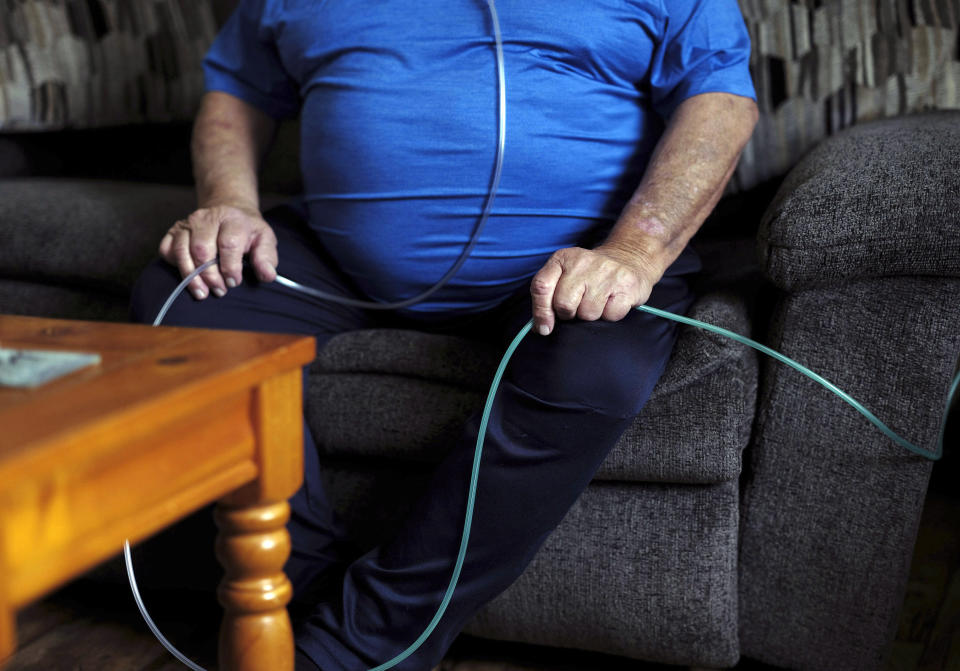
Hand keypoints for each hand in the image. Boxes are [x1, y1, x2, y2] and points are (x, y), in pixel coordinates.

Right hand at [158, 204, 277, 299]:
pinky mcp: (174, 231)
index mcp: (232, 218)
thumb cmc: (247, 231)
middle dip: (210, 275)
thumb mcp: (264, 240)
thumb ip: (266, 258)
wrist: (228, 212)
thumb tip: (267, 276)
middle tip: (220, 290)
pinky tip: (189, 278)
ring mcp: (187, 224)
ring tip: (203, 292)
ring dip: (191, 276)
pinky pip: (167, 250)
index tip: (234, 282)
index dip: (230, 267)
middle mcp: (206, 218)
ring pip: (181, 251)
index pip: (228, 244)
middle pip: (202, 250)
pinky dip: (175, 266)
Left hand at [529, 245, 657, 335]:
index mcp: (563, 258)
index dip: (541, 312)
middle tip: (578, 306)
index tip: (545, 328)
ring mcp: (606, 272)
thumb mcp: (565, 274)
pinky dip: (610, 315)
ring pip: (587, 313)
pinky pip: (610, 316)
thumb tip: (541, 328)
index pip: (541, 287)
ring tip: (598, 301)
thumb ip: (548, 296)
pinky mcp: (626, 285)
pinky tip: (612, 301)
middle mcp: (583, 262)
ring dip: (591, 314)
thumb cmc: (591, 274)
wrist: (629, 258)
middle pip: (564, 304)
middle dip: (569, 314)